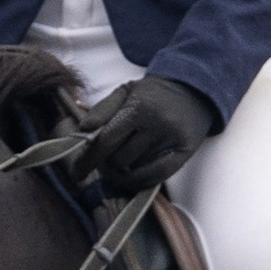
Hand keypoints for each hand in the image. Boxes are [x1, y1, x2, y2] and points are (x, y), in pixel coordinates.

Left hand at [78, 75, 218, 196]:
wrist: (193, 88)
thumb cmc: (153, 93)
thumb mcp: (125, 91)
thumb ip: (101, 109)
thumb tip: (81, 131)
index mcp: (138, 108)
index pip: (106, 141)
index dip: (88, 159)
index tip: (77, 172)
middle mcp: (156, 124)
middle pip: (120, 160)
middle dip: (107, 164)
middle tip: (104, 163)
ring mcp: (171, 140)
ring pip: (136, 169)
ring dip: (123, 172)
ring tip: (121, 164)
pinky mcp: (184, 152)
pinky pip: (157, 177)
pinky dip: (140, 181)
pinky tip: (132, 177)